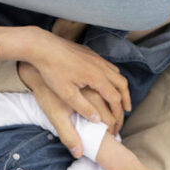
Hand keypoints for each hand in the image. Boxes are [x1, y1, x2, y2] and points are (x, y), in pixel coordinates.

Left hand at [0, 26, 130, 126]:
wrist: (42, 46)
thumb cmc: (52, 71)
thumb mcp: (67, 94)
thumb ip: (84, 108)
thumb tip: (98, 120)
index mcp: (97, 77)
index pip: (114, 98)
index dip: (117, 113)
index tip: (116, 124)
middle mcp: (100, 66)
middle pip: (121, 84)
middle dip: (126, 99)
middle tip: (126, 110)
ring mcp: (96, 58)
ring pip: (116, 73)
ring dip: (120, 87)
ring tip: (120, 97)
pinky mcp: (89, 53)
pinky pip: (108, 66)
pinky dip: (112, 77)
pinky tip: (106, 82)